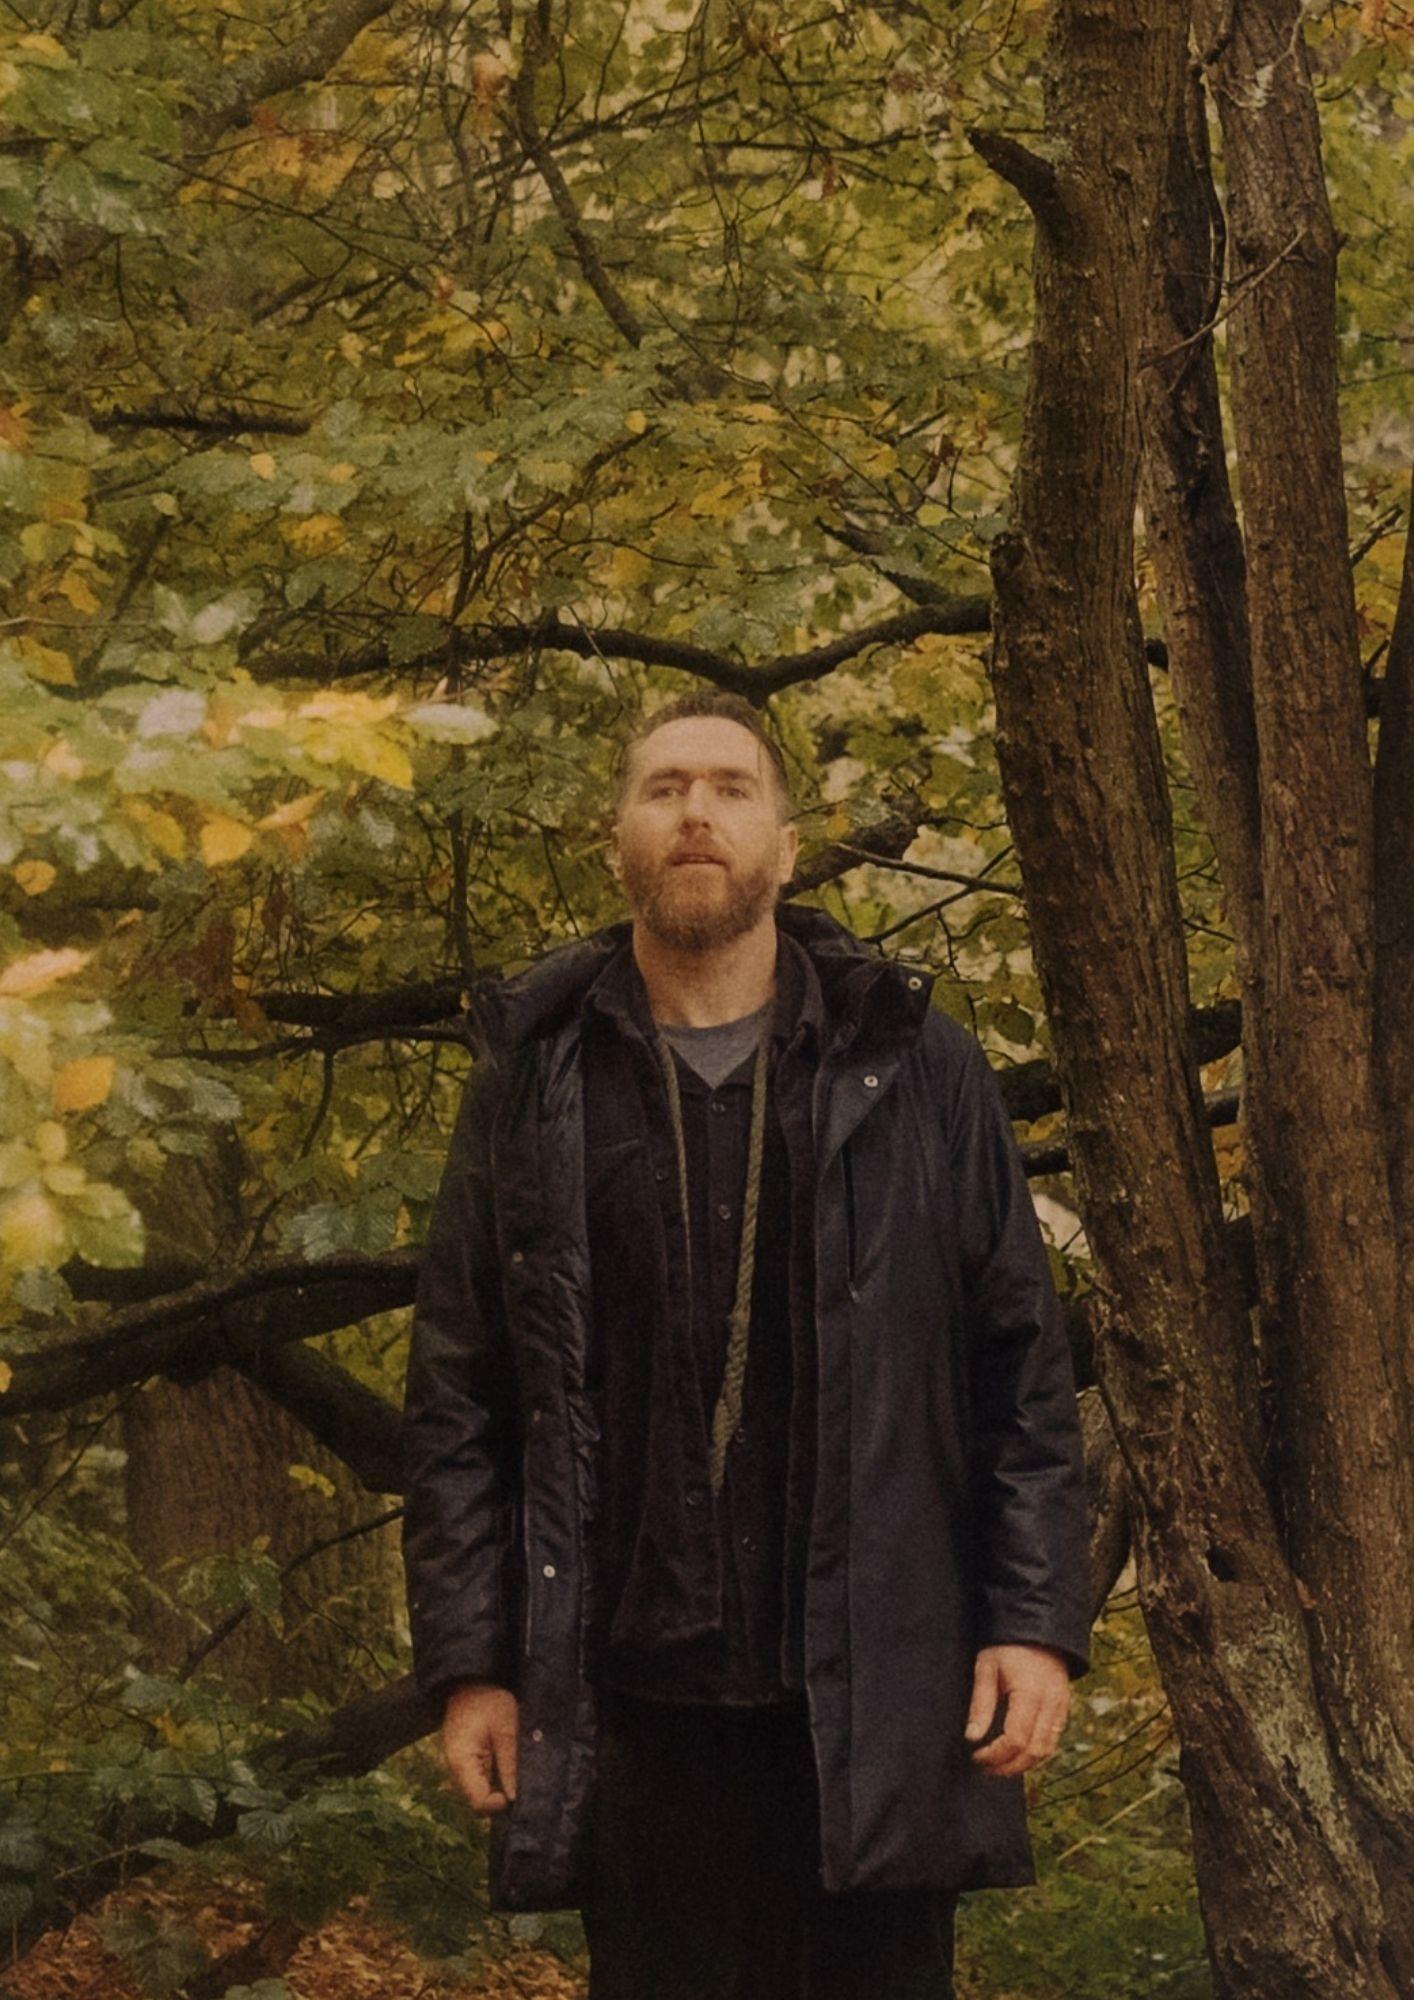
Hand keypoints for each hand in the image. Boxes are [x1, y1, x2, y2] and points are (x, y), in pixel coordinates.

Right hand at [441, 1682, 518, 1814]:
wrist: (470, 1682)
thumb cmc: (489, 1701)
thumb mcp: (505, 1729)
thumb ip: (509, 1764)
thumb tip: (514, 1797)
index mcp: (462, 1762)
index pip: (479, 1803)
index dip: (500, 1804)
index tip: (517, 1791)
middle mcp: (455, 1770)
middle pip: (478, 1801)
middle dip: (500, 1796)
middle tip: (520, 1780)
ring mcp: (458, 1767)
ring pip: (479, 1792)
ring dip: (497, 1787)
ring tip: (514, 1769)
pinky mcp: (464, 1761)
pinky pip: (479, 1779)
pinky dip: (493, 1777)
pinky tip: (505, 1763)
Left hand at [964, 1643, 1070, 1778]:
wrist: (1038, 1628)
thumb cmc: (1007, 1646)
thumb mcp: (987, 1667)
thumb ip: (981, 1703)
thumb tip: (972, 1737)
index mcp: (1031, 1694)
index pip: (1016, 1740)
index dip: (995, 1755)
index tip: (976, 1756)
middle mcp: (1051, 1705)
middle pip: (1034, 1752)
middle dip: (1008, 1766)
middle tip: (985, 1768)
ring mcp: (1061, 1708)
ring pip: (1046, 1751)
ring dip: (1023, 1764)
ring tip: (999, 1765)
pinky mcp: (1064, 1708)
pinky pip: (1053, 1741)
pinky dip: (1036, 1753)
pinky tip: (1017, 1753)